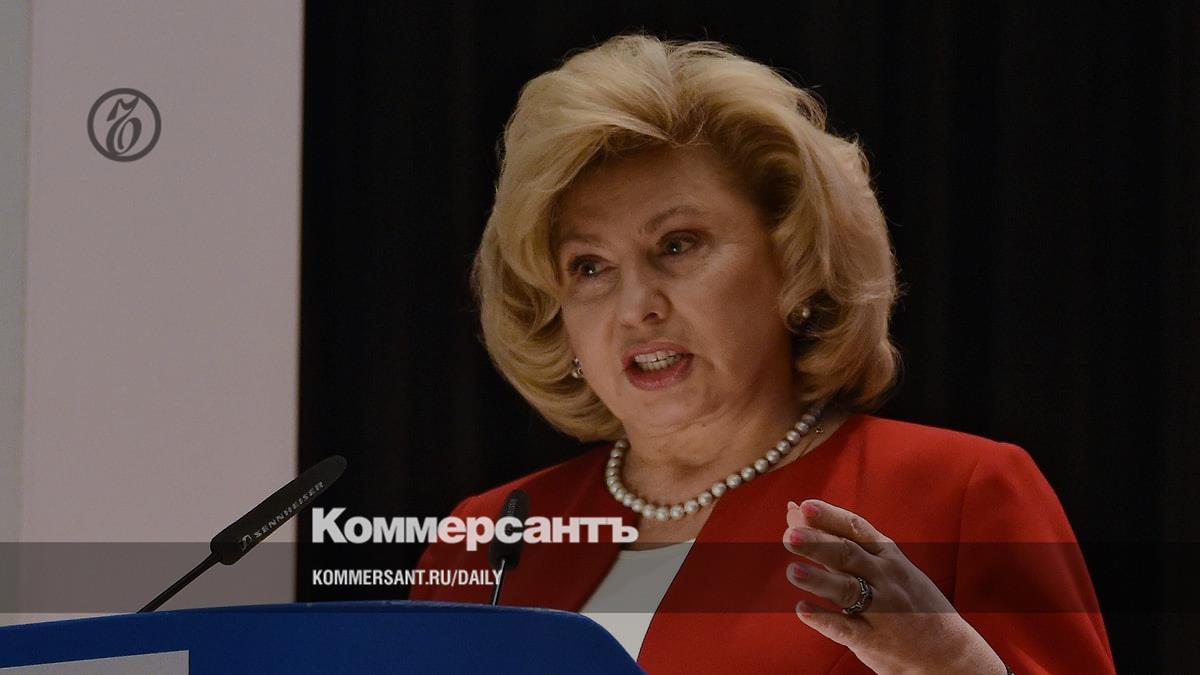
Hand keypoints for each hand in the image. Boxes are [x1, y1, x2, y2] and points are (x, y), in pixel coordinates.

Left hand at [782, 499, 1007, 673]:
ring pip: (847, 589)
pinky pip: (847, 629)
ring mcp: (883, 609)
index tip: (804, 506)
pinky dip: (825, 620)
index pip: (856, 529)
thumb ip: (836, 541)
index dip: (829, 517)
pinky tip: (803, 610)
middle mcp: (886, 577)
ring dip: (819, 580)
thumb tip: (793, 511)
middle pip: (848, 555)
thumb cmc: (908, 601)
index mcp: (887, 555)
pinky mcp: (875, 640)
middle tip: (788, 537)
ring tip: (793, 571)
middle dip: (818, 544)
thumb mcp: (882, 566)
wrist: (949, 653)